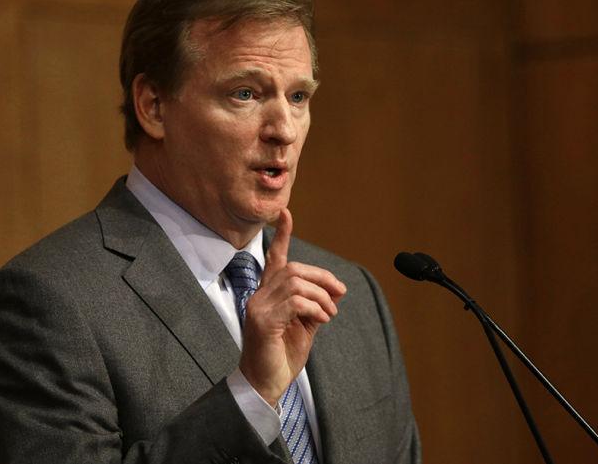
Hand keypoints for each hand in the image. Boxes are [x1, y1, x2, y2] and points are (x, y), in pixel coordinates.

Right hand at [238, 208, 346, 406]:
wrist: (266, 385)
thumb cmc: (282, 357)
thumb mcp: (304, 327)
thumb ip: (314, 306)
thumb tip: (332, 293)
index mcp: (268, 295)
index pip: (274, 259)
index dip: (283, 236)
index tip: (286, 213)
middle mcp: (260, 296)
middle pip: (293, 269)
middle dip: (322, 277)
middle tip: (339, 294)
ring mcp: (258, 307)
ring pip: (295, 282)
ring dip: (321, 295)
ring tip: (330, 313)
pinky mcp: (262, 321)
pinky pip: (295, 302)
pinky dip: (315, 307)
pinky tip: (322, 319)